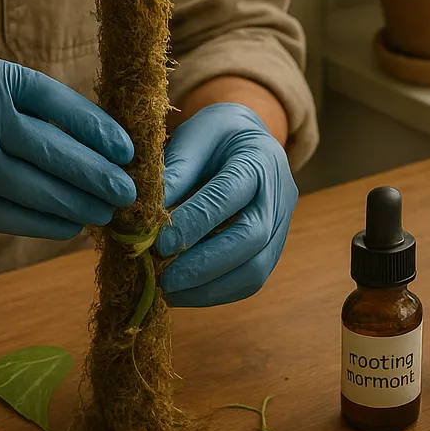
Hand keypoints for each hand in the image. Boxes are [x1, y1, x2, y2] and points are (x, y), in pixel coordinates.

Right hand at [0, 56, 135, 238]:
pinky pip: (7, 214)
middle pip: (47, 148)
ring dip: (74, 203)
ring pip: (30, 186)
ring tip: (104, 213)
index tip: (128, 151)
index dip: (96, 127)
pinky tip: (71, 226)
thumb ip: (40, 114)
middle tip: (127, 192)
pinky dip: (43, 223)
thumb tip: (108, 152)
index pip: (56, 100)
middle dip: (94, 173)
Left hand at [154, 103, 296, 305]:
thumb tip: (146, 215)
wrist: (249, 140)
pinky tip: (185, 292)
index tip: (160, 244)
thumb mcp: (192, 137)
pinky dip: (217, 292)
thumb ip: (174, 172)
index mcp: (258, 157)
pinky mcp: (275, 248)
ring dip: (210, 288)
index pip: (228, 196)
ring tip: (170, 292)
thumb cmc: (215, 137)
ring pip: (256, 269)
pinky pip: (252, 279)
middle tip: (164, 279)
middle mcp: (279, 194)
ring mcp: (283, 225)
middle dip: (205, 265)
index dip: (195, 223)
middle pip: (252, 238)